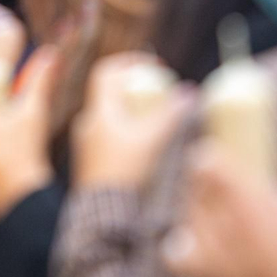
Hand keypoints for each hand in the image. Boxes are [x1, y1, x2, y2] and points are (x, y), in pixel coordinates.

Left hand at [70, 53, 193, 190]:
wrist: (104, 214)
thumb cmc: (127, 172)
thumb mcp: (154, 139)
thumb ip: (172, 114)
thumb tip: (189, 93)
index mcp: (98, 111)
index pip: (106, 71)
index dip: (130, 62)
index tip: (152, 66)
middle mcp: (88, 123)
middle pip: (111, 93)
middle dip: (137, 89)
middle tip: (160, 94)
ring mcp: (87, 143)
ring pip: (111, 116)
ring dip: (134, 112)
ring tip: (159, 120)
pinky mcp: (92, 162)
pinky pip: (110, 137)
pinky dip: (129, 132)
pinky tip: (147, 145)